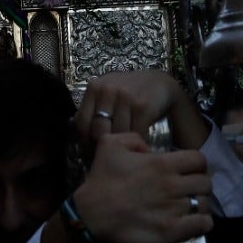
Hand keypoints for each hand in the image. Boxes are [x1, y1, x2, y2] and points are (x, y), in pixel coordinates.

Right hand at [73, 132, 211, 242]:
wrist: (91, 214)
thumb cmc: (101, 179)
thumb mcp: (110, 143)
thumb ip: (134, 138)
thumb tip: (149, 148)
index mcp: (162, 163)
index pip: (199, 160)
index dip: (197, 165)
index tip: (189, 170)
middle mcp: (172, 184)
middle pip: (206, 182)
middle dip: (200, 184)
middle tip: (189, 189)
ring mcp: (174, 209)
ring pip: (205, 203)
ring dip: (200, 204)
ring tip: (190, 207)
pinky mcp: (172, 231)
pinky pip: (203, 225)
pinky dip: (202, 223)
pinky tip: (193, 222)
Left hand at [77, 69, 208, 150]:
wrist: (161, 83)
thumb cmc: (130, 93)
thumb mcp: (108, 95)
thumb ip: (94, 111)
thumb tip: (80, 141)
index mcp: (95, 88)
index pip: (81, 123)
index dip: (85, 144)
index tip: (92, 155)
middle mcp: (108, 90)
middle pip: (98, 132)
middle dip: (103, 150)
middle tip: (110, 160)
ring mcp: (126, 97)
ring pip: (117, 136)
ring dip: (122, 150)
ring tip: (126, 158)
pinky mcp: (143, 106)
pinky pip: (135, 135)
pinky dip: (138, 147)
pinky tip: (139, 151)